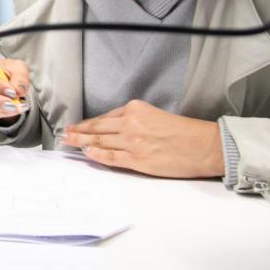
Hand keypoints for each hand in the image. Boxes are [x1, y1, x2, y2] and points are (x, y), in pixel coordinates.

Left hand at [62, 100, 223, 178]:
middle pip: (97, 129)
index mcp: (136, 110)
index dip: (88, 123)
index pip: (104, 117)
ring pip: (100, 142)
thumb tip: (114, 130)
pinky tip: (87, 153)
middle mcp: (131, 124)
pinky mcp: (138, 159)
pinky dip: (96, 155)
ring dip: (81, 142)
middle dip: (78, 132)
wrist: (205, 146)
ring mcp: (133, 142)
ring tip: (69, 142)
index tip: (76, 126)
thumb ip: (135, 120)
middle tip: (64, 133)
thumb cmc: (186, 132)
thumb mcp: (156, 116)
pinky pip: (110, 157)